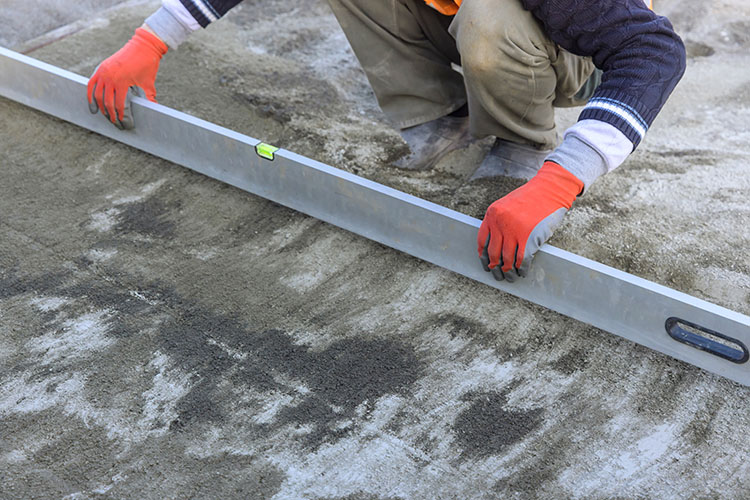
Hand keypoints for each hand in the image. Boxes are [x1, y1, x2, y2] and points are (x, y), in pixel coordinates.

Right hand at [87, 26, 166, 128]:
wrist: (143, 46)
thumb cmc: (147, 65)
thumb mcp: (149, 84)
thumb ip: (149, 99)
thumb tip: (153, 111)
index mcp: (122, 82)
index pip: (119, 105)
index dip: (121, 116)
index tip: (124, 123)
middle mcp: (110, 77)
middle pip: (106, 102)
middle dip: (111, 115)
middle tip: (115, 123)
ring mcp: (103, 72)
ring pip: (97, 95)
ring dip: (100, 107)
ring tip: (105, 116)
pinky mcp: (101, 68)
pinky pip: (91, 84)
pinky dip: (91, 95)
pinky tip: (93, 105)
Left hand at [478, 161, 582, 281]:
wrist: (550, 190)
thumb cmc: (530, 198)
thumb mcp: (507, 205)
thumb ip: (499, 221)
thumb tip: (495, 246)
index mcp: (492, 214)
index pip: (482, 241)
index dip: (483, 256)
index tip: (486, 264)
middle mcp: (500, 223)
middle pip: (493, 253)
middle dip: (495, 267)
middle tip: (497, 275)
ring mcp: (515, 231)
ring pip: (507, 259)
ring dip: (508, 271)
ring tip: (510, 277)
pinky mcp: (530, 237)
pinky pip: (523, 259)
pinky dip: (522, 269)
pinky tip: (522, 272)